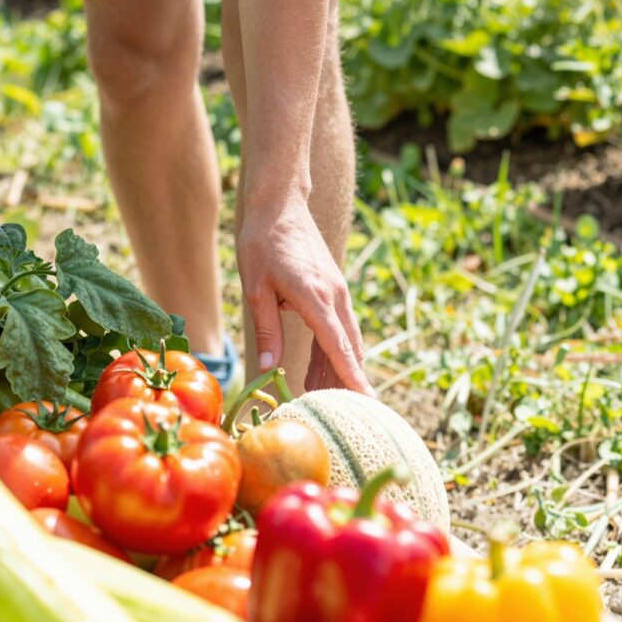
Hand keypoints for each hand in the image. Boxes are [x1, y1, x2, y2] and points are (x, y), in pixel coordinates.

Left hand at [237, 199, 371, 394]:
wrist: (280, 204)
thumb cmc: (261, 243)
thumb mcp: (256, 288)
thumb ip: (267, 329)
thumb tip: (267, 369)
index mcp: (315, 296)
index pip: (337, 345)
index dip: (350, 376)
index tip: (366, 402)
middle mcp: (334, 296)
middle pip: (348, 349)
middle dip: (347, 383)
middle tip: (344, 416)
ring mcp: (337, 292)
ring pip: (346, 340)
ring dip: (338, 370)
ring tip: (325, 400)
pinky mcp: (333, 289)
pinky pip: (339, 328)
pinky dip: (334, 352)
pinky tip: (320, 372)